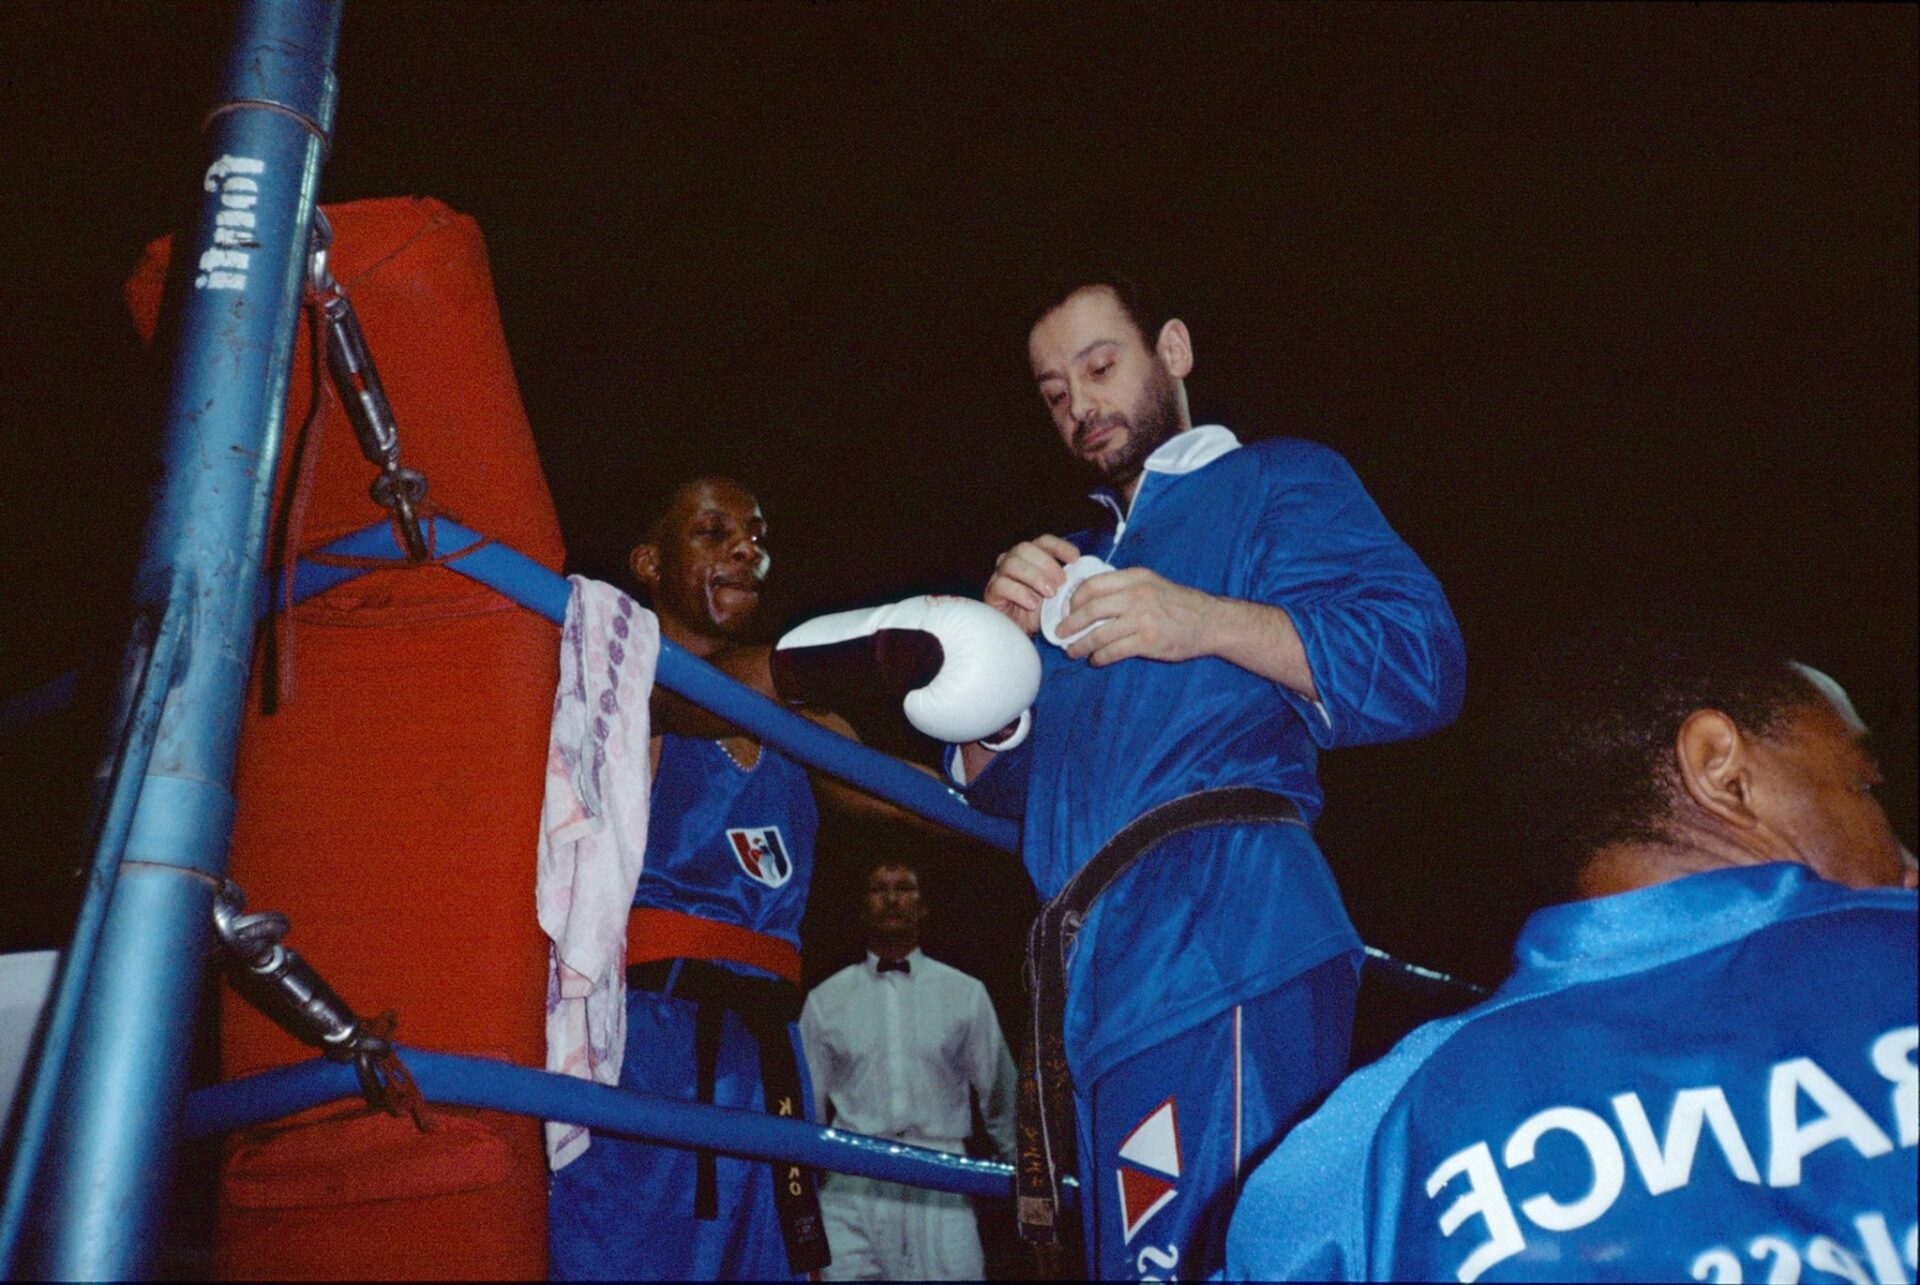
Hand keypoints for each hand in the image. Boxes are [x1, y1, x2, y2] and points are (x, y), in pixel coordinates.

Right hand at [984, 535, 1080, 635]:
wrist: (1022, 636)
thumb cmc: (1040, 614)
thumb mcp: (1057, 596)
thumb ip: (1066, 583)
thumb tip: (1084, 574)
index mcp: (1031, 557)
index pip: (1043, 541)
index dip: (1059, 546)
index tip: (1075, 558)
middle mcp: (1012, 561)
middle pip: (1025, 548)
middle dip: (1046, 564)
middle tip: (1061, 582)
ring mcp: (999, 575)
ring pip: (1012, 563)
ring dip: (1034, 577)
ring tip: (1049, 594)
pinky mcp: (991, 592)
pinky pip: (1001, 584)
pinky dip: (1020, 592)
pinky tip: (1032, 604)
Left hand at [1057, 566, 1218, 665]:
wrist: (1209, 622)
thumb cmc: (1178, 604)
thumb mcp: (1152, 583)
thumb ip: (1124, 587)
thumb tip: (1090, 598)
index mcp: (1135, 578)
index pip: (1092, 585)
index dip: (1073, 599)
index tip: (1067, 610)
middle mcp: (1137, 596)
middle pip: (1090, 610)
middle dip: (1070, 624)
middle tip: (1060, 634)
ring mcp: (1142, 619)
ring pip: (1098, 634)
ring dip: (1080, 645)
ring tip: (1073, 651)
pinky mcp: (1148, 642)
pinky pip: (1113, 651)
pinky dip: (1099, 658)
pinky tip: (1096, 660)